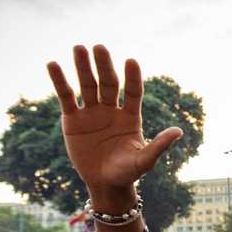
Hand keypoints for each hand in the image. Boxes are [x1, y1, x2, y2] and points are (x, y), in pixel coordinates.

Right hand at [47, 45, 181, 191]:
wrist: (104, 184)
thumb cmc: (128, 172)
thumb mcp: (144, 160)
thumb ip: (159, 145)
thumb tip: (179, 131)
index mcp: (131, 116)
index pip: (133, 92)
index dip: (132, 78)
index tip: (131, 61)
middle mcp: (112, 110)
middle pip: (108, 83)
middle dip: (104, 66)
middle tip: (99, 47)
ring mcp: (92, 112)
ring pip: (87, 85)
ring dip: (83, 67)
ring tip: (79, 48)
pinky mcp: (72, 119)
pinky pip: (66, 97)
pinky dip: (59, 81)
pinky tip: (53, 65)